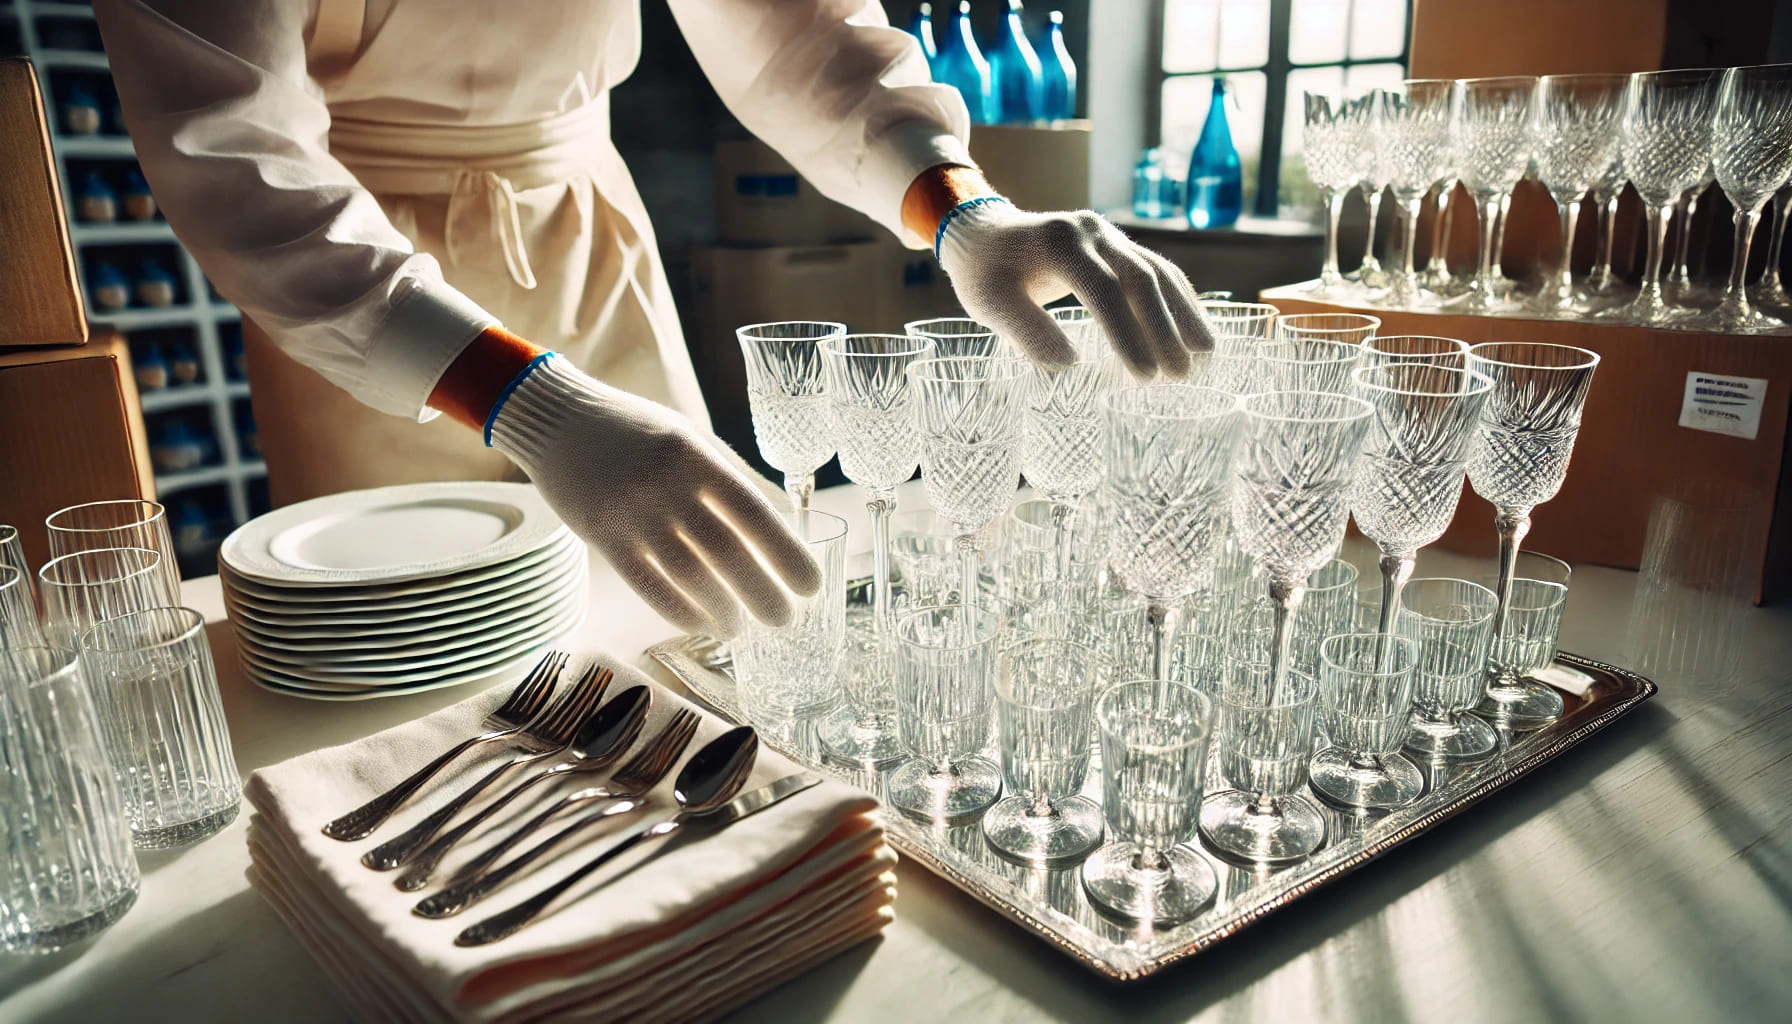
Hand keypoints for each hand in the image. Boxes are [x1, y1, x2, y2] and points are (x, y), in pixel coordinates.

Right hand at [488, 355, 820, 636]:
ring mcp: (631, 514)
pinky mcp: (601, 537)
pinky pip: (648, 586)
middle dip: (763, 594)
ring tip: (741, 628)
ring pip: (689, 577)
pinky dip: (680, 611)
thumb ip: (731, 475)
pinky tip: (701, 622)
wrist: (557, 416)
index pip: (754, 513)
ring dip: (722, 610)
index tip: (810, 585)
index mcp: (696, 456)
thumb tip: (784, 520)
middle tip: (785, 619)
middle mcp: (665, 486)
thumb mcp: (690, 436)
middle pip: (727, 553)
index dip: (787, 554)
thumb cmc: (635, 428)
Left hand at [936, 199, 1214, 377]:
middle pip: (1140, 279)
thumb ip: (1027, 332)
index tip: (1145, 377)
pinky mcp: (1115, 245)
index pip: (1103, 291)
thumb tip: (1071, 367)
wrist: (982, 232)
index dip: (1127, 334)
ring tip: (1206, 354)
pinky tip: (1193, 328)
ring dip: (1183, 313)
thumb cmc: (984, 273)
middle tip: (1181, 376)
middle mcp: (1091, 232)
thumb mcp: (991, 304)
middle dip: (1165, 329)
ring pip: (1156, 271)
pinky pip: (1154, 270)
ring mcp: (1107, 235)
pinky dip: (1177, 299)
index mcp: (1060, 243)